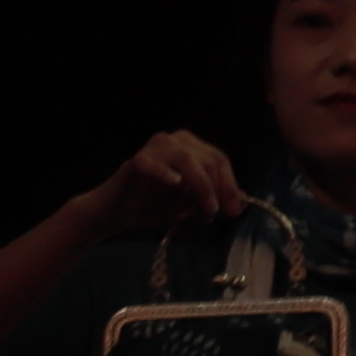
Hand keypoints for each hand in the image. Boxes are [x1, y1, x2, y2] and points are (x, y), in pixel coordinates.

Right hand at [97, 129, 249, 239]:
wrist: (118, 213)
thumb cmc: (155, 205)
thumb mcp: (191, 204)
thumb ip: (212, 198)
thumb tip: (238, 204)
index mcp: (189, 147)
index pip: (219, 159)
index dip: (230, 185)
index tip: (234, 211)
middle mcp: (173, 140)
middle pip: (207, 158)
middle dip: (216, 189)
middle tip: (213, 214)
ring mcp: (152, 148)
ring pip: (186, 158)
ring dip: (200, 186)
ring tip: (203, 210)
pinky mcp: (134, 161)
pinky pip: (151, 162)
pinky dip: (164, 172)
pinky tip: (176, 184)